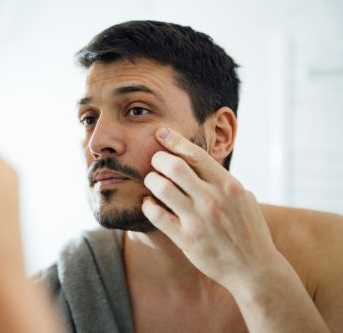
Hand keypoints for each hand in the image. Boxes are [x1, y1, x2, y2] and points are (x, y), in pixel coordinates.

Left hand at [141, 127, 285, 289]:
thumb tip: (195, 159)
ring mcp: (198, 219)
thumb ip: (220, 179)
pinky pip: (156, 215)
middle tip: (155, 162)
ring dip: (151, 180)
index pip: (195, 154)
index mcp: (228, 185)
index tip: (161, 133)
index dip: (174, 140)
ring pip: (161, 188)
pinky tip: (150, 204)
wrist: (254, 269)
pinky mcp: (186, 239)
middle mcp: (212, 199)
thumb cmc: (247, 229)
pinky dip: (148, 205)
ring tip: (152, 182)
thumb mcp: (242, 197)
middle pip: (174, 166)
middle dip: (158, 159)